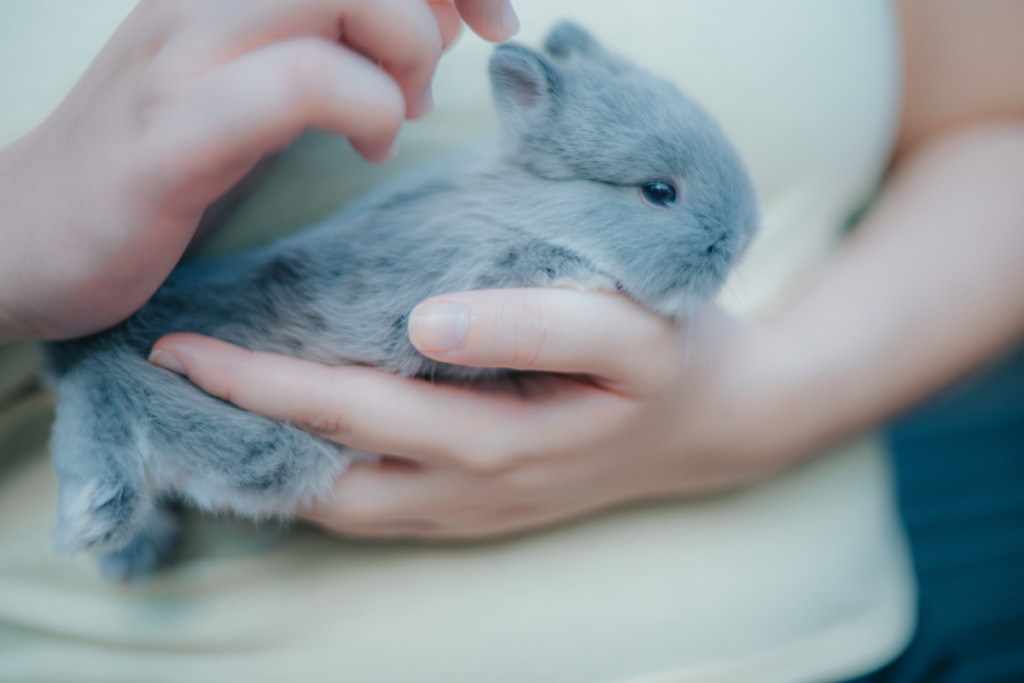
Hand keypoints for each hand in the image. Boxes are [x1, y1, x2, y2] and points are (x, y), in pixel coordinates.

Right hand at [0, 0, 518, 341]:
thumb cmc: (163, 157)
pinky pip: (299, 82)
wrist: (26, 231)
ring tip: (392, 122)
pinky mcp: (171, 130)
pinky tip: (364, 152)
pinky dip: (364, 111)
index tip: (496, 21)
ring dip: (403, 61)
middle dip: (432, 14)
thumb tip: (439, 21)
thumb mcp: (261, 81)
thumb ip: (338, 41)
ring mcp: (183, 55)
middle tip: (423, 90)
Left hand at [149, 289, 793, 539]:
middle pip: (332, 469)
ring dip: (276, 462)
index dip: (266, 383)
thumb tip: (427, 321)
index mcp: (503, 441)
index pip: (356, 411)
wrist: (717, 425)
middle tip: (175, 374)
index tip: (186, 350)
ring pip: (348, 505)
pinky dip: (322, 481)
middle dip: (245, 424)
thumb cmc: (672, 358)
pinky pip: (380, 509)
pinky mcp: (481, 512)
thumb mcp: (630, 329)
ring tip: (216, 413)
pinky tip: (297, 446)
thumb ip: (538, 323)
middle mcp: (474, 492)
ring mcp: (475, 512)